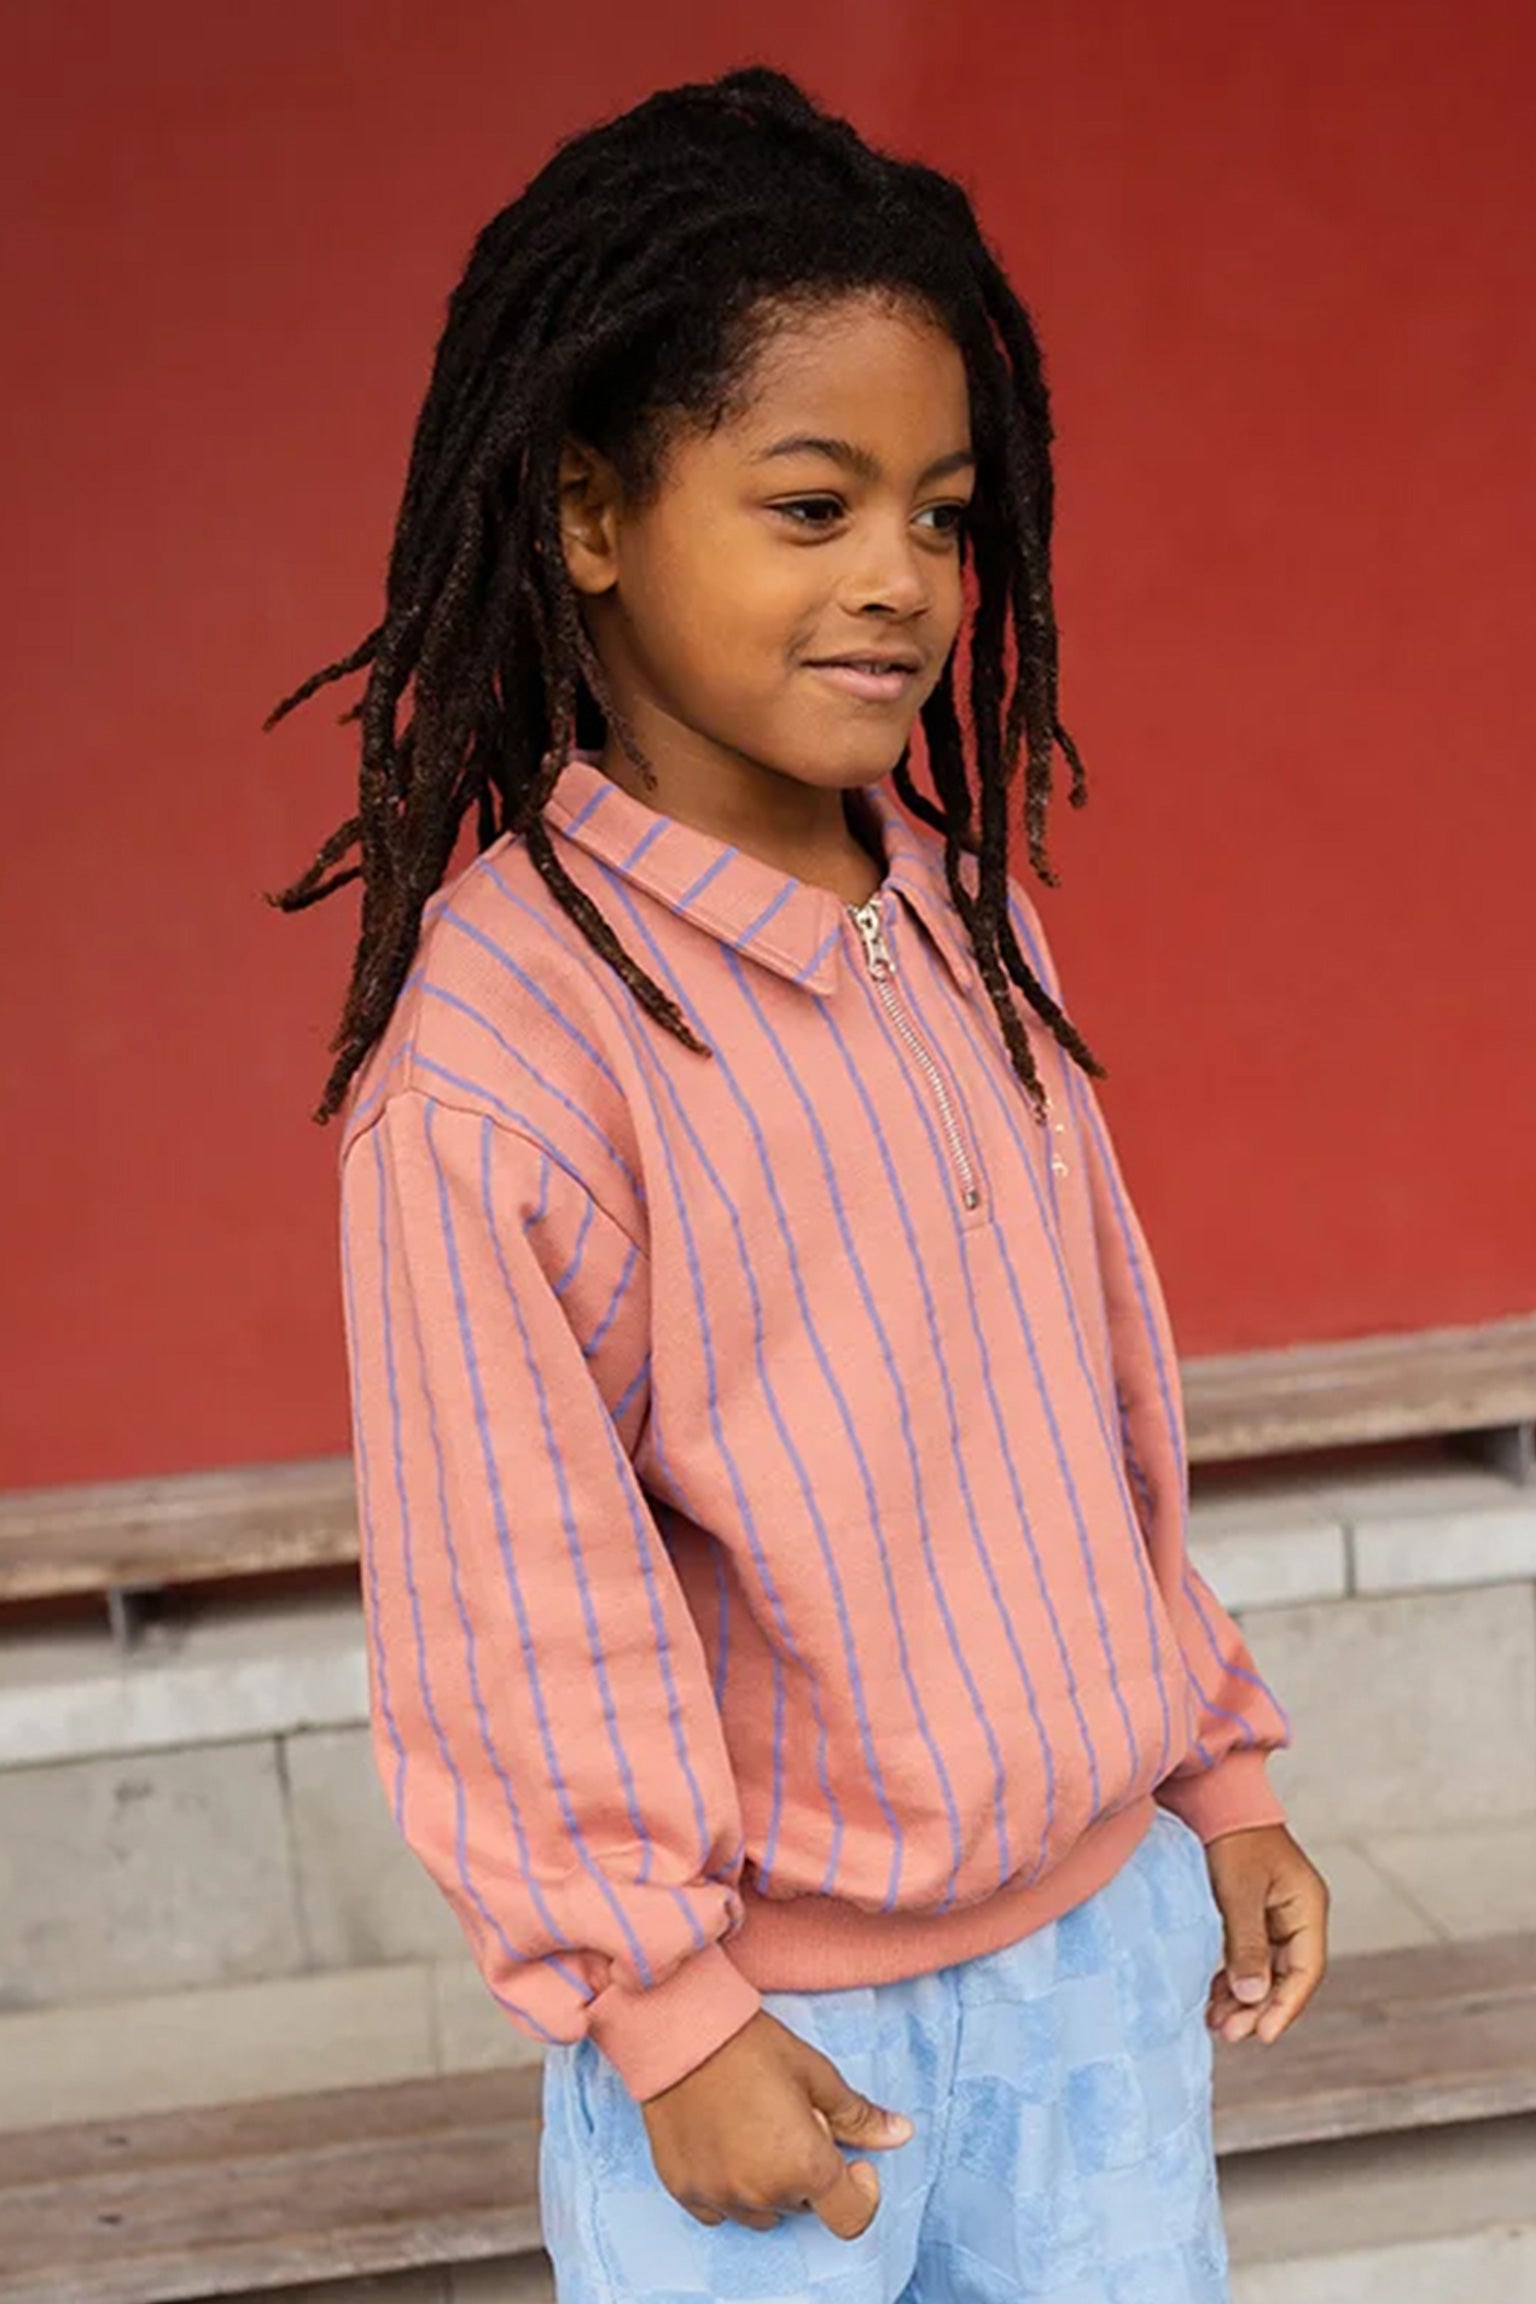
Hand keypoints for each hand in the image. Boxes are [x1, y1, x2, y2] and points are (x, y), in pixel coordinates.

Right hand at [641, 2009, 913, 2238]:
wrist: (680, 2031)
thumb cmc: (751, 2045)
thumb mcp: (815, 2073)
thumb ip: (858, 2115)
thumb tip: (901, 2134)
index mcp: (805, 2165)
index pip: (852, 2217)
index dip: (860, 2190)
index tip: (850, 2160)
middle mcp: (763, 2193)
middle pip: (804, 2207)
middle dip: (807, 2173)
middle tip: (790, 2121)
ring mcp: (720, 2197)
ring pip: (763, 2211)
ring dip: (769, 2183)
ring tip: (755, 2130)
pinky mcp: (685, 2191)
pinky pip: (720, 2209)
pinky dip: (729, 2186)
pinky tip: (724, 2142)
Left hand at [1204, 1823, 1328, 2044]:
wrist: (1215, 1798)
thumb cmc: (1232, 1838)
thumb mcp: (1240, 1891)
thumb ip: (1247, 1943)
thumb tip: (1253, 1996)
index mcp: (1307, 1907)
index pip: (1305, 1970)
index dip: (1285, 2006)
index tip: (1262, 2034)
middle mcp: (1296, 1915)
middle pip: (1284, 1976)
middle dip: (1258, 2008)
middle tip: (1228, 2034)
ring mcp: (1274, 1916)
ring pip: (1264, 1971)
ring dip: (1243, 1999)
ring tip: (1216, 2024)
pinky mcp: (1250, 1914)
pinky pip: (1247, 1957)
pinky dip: (1231, 1979)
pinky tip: (1211, 1999)